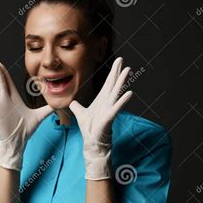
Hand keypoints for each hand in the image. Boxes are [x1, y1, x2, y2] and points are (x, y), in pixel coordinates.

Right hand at [0, 57, 53, 170]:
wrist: (18, 142)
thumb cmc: (27, 130)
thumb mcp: (39, 117)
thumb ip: (48, 109)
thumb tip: (59, 104)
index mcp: (14, 99)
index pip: (8, 82)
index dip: (4, 72)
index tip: (0, 62)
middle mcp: (5, 101)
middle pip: (0, 82)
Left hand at [69, 57, 132, 179]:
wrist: (92, 141)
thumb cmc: (89, 128)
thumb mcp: (80, 113)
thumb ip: (76, 106)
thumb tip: (72, 102)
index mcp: (102, 100)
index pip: (108, 83)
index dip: (113, 72)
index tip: (119, 61)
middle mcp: (107, 102)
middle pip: (113, 84)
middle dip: (117, 72)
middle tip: (123, 60)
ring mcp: (109, 109)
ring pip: (116, 92)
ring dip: (122, 82)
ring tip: (128, 70)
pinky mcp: (109, 117)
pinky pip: (116, 107)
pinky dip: (122, 100)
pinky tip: (130, 93)